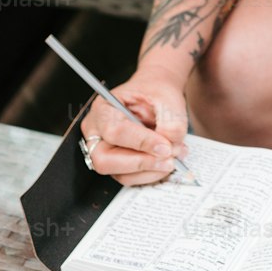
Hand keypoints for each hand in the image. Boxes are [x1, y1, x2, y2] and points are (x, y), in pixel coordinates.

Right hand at [80, 64, 189, 185]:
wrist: (157, 95)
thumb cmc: (156, 92)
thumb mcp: (168, 99)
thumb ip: (171, 122)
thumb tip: (171, 147)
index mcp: (103, 108)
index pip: (115, 131)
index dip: (142, 142)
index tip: (166, 146)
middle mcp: (97, 131)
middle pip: (105, 160)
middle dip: (141, 163)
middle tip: (169, 158)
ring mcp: (104, 150)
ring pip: (119, 174)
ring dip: (150, 171)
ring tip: (174, 157)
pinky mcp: (117, 164)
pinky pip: (130, 178)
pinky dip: (151, 174)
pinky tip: (166, 161)